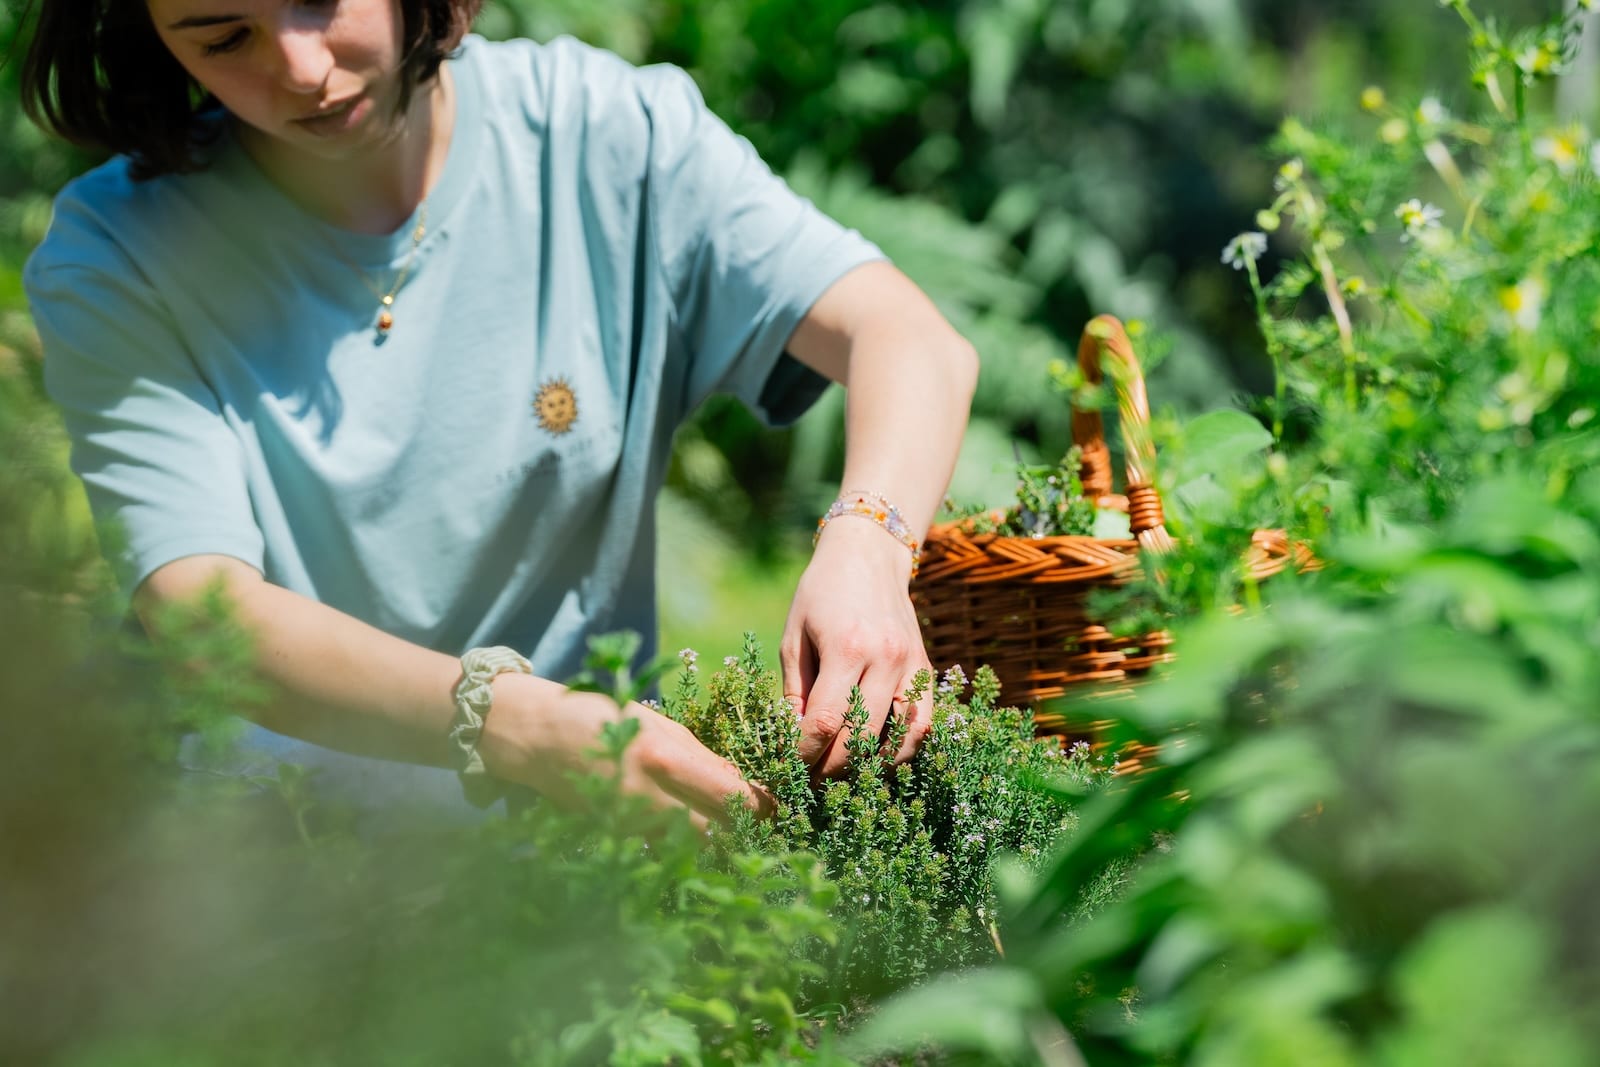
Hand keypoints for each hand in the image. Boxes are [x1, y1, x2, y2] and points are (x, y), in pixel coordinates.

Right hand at [479, 676, 770, 829]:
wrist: (534, 736)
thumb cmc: (600, 715)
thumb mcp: (657, 723)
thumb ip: (700, 757)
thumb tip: (740, 785)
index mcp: (667, 759)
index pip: (734, 797)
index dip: (765, 807)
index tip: (781, 808)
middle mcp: (651, 797)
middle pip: (719, 832)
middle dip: (747, 833)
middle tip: (767, 830)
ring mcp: (630, 823)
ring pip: (692, 848)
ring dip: (717, 845)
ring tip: (738, 839)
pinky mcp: (614, 837)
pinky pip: (660, 849)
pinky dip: (682, 848)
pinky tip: (695, 840)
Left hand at [780, 519, 934, 776]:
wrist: (868, 554)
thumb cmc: (821, 592)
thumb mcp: (795, 634)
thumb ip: (795, 689)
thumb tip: (794, 739)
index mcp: (846, 647)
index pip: (826, 718)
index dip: (805, 751)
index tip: (789, 765)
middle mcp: (885, 658)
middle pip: (863, 736)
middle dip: (834, 768)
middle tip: (812, 783)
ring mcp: (912, 664)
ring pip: (902, 737)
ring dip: (874, 766)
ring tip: (847, 775)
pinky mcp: (926, 668)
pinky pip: (924, 722)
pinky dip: (905, 748)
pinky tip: (881, 758)